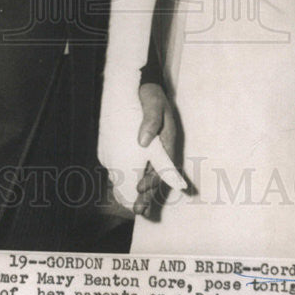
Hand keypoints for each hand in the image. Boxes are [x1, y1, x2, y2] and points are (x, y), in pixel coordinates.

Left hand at [98, 80, 185, 211]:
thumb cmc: (151, 93)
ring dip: (144, 193)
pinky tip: (126, 193)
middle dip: (149, 195)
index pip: (164, 167)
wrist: (145, 84)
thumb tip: (143, 141)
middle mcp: (162, 149)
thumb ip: (151, 120)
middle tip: (138, 210)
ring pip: (150, 175)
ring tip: (136, 209)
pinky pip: (140, 168)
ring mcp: (153, 150)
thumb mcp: (154, 103)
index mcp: (167, 141)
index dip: (153, 179)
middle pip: (158, 176)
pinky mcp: (142, 149)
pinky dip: (134, 181)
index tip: (141, 187)